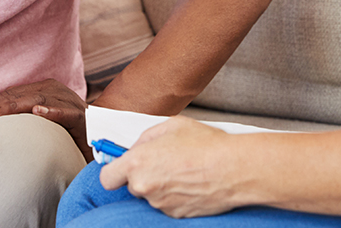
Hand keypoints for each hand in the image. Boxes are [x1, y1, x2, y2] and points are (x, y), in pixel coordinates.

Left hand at [0, 79, 90, 159]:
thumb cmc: (66, 133)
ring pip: (37, 100)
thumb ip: (19, 124)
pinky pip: (66, 112)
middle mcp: (54, 91)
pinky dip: (52, 111)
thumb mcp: (39, 127)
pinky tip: (38, 112)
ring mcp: (68, 101)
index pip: (8, 97)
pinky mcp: (82, 116)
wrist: (103, 136)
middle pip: (17, 97)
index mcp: (41, 90)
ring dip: (13, 108)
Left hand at [99, 116, 239, 218]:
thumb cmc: (205, 144)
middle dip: (143, 175)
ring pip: (152, 195)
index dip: (114, 171)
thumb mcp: (171, 125)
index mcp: (137, 163)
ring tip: (183, 170)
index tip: (122, 165)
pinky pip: (168, 204)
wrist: (233, 169)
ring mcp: (160, 204)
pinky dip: (175, 195)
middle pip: (132, 185)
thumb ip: (147, 137)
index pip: (107, 178)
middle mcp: (145, 187)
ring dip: (161, 185)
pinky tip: (190, 182)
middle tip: (163, 161)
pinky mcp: (176, 215)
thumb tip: (138, 147)